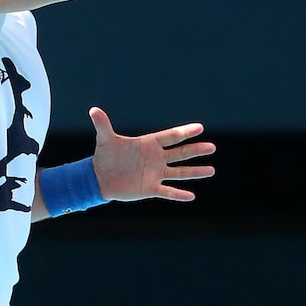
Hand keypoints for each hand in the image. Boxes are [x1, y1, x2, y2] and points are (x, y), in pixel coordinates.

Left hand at [90, 107, 214, 201]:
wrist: (100, 177)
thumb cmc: (105, 155)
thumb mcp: (105, 139)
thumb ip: (103, 124)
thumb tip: (93, 110)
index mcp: (148, 144)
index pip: (170, 136)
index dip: (184, 132)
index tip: (199, 127)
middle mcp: (155, 158)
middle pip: (179, 153)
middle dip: (195, 150)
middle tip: (212, 147)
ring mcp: (155, 173)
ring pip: (179, 172)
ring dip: (194, 172)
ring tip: (211, 170)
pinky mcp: (150, 188)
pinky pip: (168, 192)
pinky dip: (178, 194)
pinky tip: (191, 196)